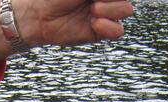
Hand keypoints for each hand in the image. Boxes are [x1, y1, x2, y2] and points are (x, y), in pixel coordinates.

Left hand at [0, 0, 132, 61]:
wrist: (40, 16)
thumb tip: (105, 0)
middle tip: (92, 0)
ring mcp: (105, 14)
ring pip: (127, 10)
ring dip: (110, 9)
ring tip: (92, 10)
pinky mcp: (101, 32)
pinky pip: (119, 31)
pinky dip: (108, 26)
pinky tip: (93, 23)